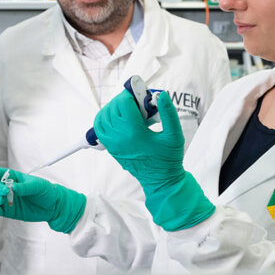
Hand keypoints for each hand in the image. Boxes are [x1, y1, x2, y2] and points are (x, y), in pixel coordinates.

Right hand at [0, 167, 85, 233]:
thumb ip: (24, 187)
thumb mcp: (37, 186)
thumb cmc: (45, 191)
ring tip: (0, 199)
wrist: (53, 206)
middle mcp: (8, 188)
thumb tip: (13, 188)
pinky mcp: (8, 211)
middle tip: (5, 190)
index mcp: (13, 177)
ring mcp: (7, 200)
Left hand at [94, 90, 214, 230]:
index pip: (123, 103)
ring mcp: (113, 144)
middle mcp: (120, 138)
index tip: (141, 94)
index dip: (131, 94)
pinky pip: (99, 129)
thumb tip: (161, 95)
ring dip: (113, 108)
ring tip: (128, 109)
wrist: (161, 180)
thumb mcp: (175, 135)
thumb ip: (169, 113)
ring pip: (103, 117)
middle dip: (123, 100)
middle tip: (137, 101)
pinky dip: (105, 119)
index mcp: (134, 133)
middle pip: (112, 108)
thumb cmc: (168, 159)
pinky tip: (118, 118)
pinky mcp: (111, 149)